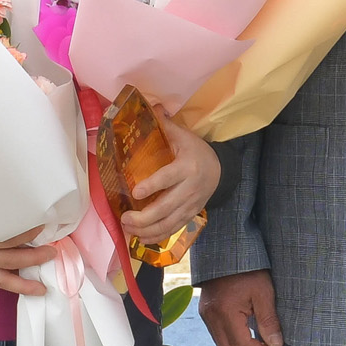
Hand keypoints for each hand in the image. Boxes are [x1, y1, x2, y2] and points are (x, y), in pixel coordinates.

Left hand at [123, 112, 221, 244]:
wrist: (221, 170)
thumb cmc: (196, 151)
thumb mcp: (184, 136)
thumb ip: (166, 126)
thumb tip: (150, 107)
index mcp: (187, 166)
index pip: (168, 178)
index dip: (152, 186)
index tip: (135, 192)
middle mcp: (190, 188)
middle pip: (166, 207)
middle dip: (144, 217)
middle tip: (125, 218)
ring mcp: (191, 204)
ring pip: (168, 223)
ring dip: (147, 230)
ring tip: (128, 228)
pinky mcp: (190, 215)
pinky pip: (173, 229)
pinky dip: (156, 236)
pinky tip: (141, 238)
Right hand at [199, 270, 284, 345]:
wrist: (227, 247)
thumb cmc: (248, 266)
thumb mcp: (263, 290)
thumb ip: (268, 319)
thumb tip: (275, 344)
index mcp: (225, 312)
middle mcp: (211, 317)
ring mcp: (206, 315)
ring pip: (222, 345)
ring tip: (261, 344)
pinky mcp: (206, 311)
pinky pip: (218, 334)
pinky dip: (233, 340)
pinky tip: (248, 335)